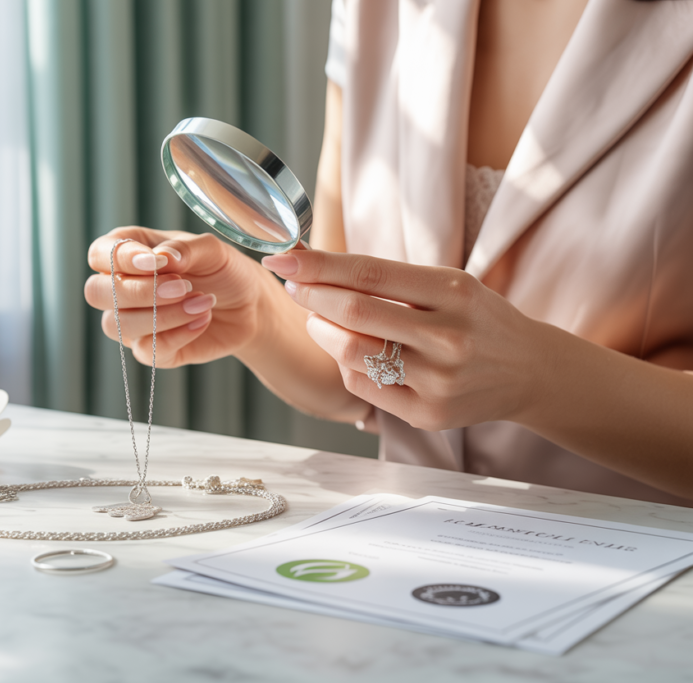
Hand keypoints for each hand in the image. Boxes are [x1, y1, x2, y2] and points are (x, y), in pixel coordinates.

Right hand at [85, 227, 272, 367]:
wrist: (248, 304)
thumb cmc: (222, 270)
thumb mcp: (210, 249)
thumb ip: (183, 248)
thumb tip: (162, 258)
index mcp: (127, 253)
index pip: (99, 254)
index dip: (121, 259)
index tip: (159, 263)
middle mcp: (122, 288)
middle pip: (96, 293)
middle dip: (138, 291)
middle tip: (182, 286)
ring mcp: (133, 322)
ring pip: (118, 324)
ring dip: (161, 315)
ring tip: (202, 302)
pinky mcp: (151, 350)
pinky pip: (146, 350)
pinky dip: (178, 335)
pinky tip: (202, 320)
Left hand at [262, 251, 549, 430]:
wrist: (530, 372)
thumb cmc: (478, 320)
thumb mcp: (449, 285)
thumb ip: (388, 279)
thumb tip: (313, 266)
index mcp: (454, 293)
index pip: (369, 274)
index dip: (318, 265)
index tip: (284, 256)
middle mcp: (448, 337)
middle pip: (354, 312)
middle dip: (312, 295)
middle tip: (293, 284)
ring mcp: (438, 380)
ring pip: (352, 352)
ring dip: (322, 331)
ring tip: (319, 318)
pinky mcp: (428, 413)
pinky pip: (364, 385)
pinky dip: (345, 363)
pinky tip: (350, 350)